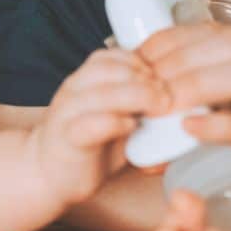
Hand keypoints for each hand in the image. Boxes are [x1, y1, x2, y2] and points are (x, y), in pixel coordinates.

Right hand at [30, 49, 169, 205]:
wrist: (47, 174)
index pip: (115, 56)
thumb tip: (183, 101)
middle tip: (169, 97)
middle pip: (112, 69)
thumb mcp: (117, 116)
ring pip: (103, 92)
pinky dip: (116, 123)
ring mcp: (68, 112)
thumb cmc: (89, 144)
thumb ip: (140, 105)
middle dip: (148, 79)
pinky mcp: (67, 138)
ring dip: (137, 96)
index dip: (145, 64)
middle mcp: (74, 89)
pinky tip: (132, 129)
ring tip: (158, 109)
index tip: (166, 80)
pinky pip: (91, 123)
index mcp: (86, 79)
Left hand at [138, 23, 230, 229]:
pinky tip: (192, 128)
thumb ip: (214, 103)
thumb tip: (146, 113)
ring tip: (160, 103)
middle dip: (180, 61)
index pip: (223, 32)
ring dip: (197, 86)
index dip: (176, 40)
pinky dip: (224, 126)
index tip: (138, 56)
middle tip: (143, 83)